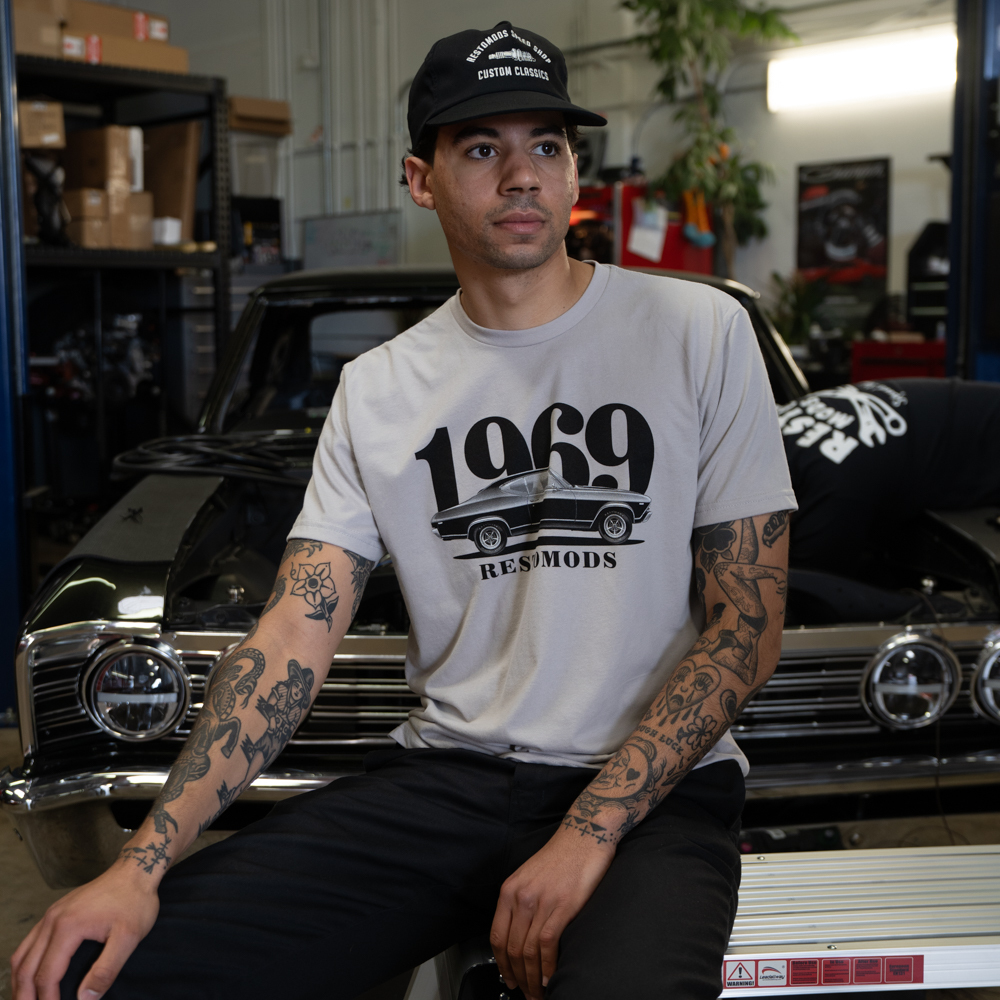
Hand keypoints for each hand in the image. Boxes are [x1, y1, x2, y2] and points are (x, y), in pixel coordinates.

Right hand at [11, 861, 158, 999]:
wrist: (136, 869)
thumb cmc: (135, 901)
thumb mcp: (129, 938)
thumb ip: (106, 971)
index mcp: (67, 927)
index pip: (47, 975)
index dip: (47, 999)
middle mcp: (52, 920)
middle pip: (25, 967)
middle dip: (25, 996)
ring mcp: (51, 914)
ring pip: (22, 955)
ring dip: (20, 982)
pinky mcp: (55, 911)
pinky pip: (29, 942)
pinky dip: (25, 964)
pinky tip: (32, 976)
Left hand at [490, 825, 613, 999]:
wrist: (584, 834)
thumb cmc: (561, 855)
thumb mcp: (530, 876)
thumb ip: (522, 903)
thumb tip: (521, 936)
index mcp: (510, 890)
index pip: (497, 937)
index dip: (502, 965)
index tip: (508, 979)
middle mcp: (522, 896)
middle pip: (512, 949)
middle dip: (519, 978)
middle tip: (526, 994)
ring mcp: (542, 901)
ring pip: (529, 951)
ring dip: (533, 979)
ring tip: (539, 993)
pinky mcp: (563, 905)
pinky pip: (548, 944)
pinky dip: (548, 967)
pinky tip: (551, 977)